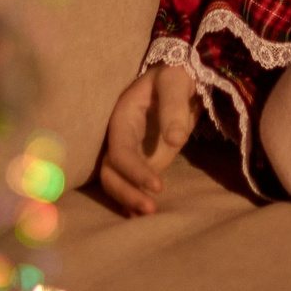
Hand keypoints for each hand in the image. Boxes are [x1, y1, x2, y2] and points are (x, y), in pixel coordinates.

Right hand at [97, 61, 197, 215]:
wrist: (180, 78)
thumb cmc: (175, 76)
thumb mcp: (175, 81)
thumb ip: (173, 107)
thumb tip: (174, 139)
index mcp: (122, 117)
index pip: (121, 150)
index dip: (134, 170)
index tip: (157, 186)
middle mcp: (121, 137)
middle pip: (110, 171)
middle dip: (126, 192)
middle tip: (150, 209)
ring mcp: (131, 150)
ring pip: (117, 180)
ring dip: (129, 199)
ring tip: (149, 214)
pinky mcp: (143, 159)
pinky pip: (132, 182)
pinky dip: (134, 198)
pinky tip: (143, 214)